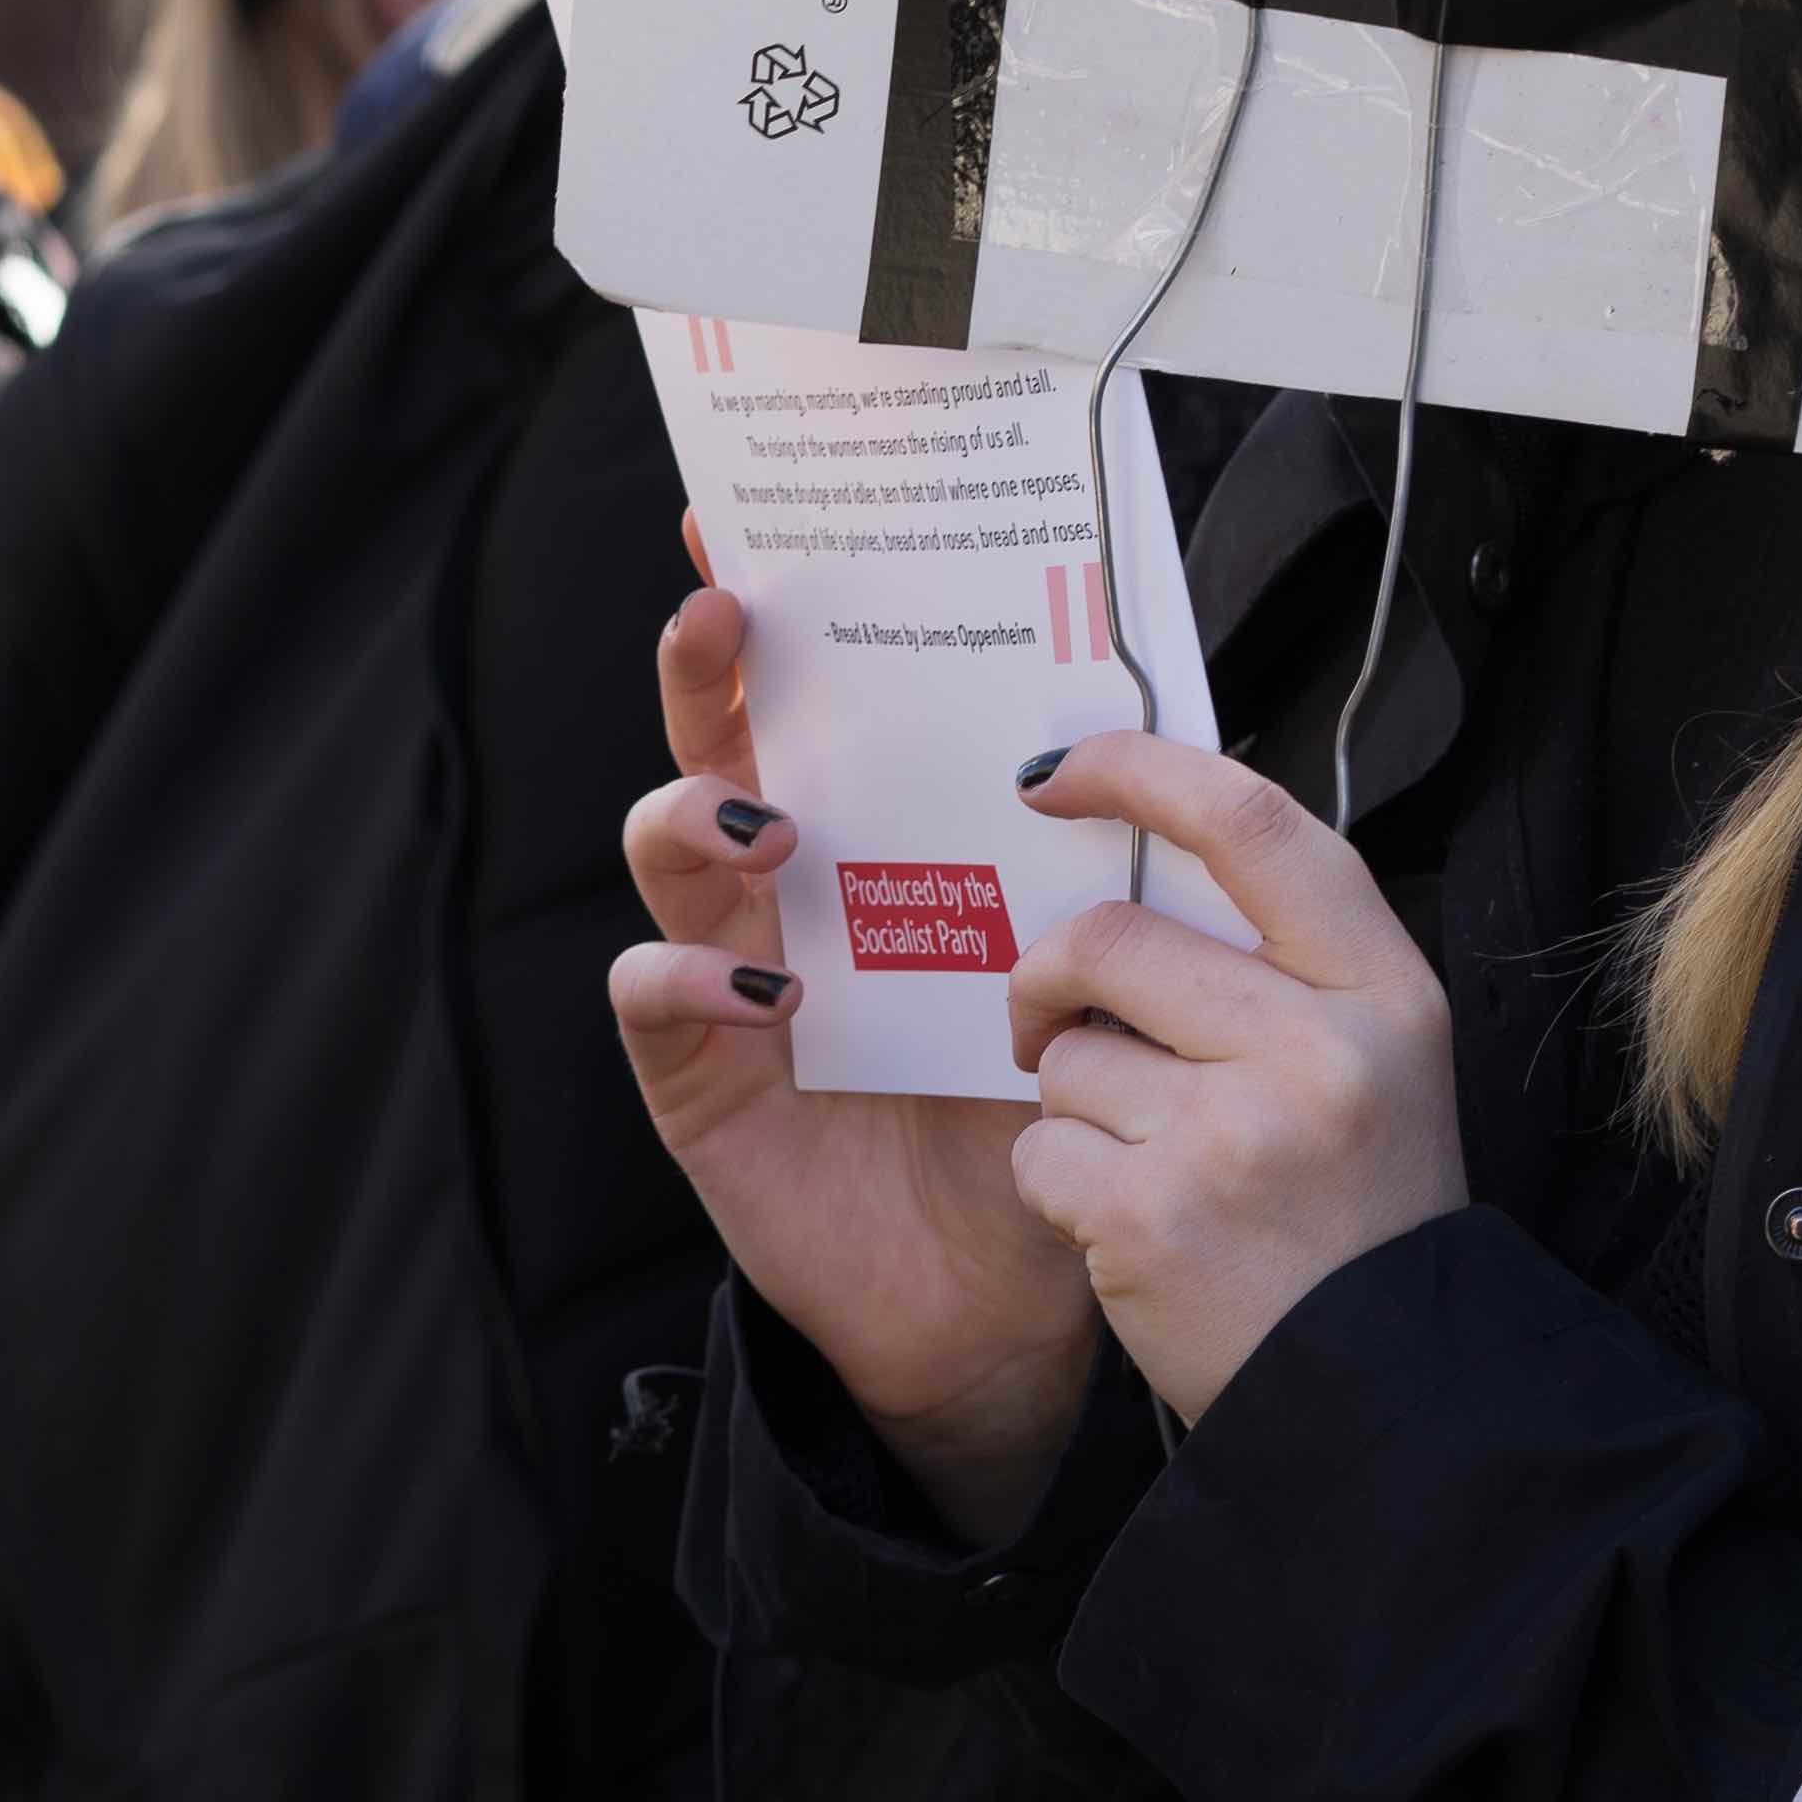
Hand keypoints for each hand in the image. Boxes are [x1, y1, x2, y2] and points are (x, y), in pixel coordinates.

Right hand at [609, 578, 1099, 1538]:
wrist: (1013, 1284)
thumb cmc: (1046, 1093)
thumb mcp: (1077, 946)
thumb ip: (1090, 837)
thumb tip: (1148, 694)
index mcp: (879, 832)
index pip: (812, 697)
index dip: (768, 609)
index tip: (740, 516)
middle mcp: (787, 886)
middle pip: (712, 743)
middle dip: (703, 668)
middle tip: (728, 612)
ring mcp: (729, 975)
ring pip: (665, 853)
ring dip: (702, 813)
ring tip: (776, 826)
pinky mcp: (703, 1081)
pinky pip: (652, 1006)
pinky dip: (687, 980)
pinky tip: (762, 986)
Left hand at [1006, 735, 1466, 1425]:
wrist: (1385, 1391)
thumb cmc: (1361, 1212)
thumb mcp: (1376, 1056)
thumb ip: (1283, 962)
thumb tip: (1135, 857)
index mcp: (1382, 986)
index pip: (1252, 824)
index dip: (1140, 771)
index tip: (1057, 772)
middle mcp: (1319, 1046)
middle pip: (1115, 940)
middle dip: (1054, 979)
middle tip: (1051, 1022)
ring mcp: (1235, 1132)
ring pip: (1068, 1057)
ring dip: (1074, 1105)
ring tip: (1147, 1161)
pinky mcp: (1154, 1216)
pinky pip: (1039, 1154)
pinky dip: (1057, 1189)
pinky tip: (1125, 1225)